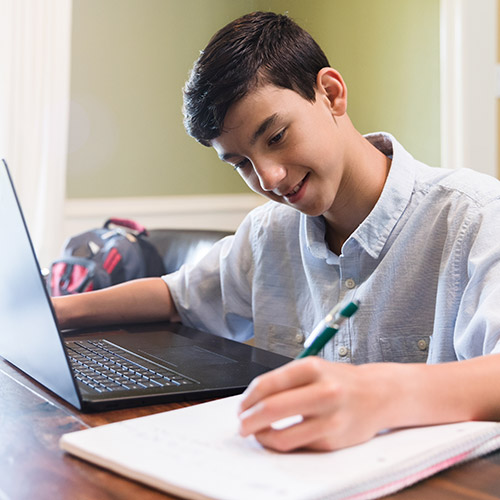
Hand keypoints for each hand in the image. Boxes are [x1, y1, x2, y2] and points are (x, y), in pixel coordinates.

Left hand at [237, 357, 391, 451]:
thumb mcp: (313, 369)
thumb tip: (251, 402)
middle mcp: (323, 391)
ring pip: (282, 436)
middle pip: (271, 409)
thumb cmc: (340, 381)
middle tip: (241, 424)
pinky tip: (281, 436)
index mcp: (313, 368)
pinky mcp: (333, 440)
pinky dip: (283, 443)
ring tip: (258, 433)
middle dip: (248, 420)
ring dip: (262, 437)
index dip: (247, 399)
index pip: (268, 384)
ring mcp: (330, 418)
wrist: (378, 394)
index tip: (242, 407)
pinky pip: (298, 446)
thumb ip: (285, 382)